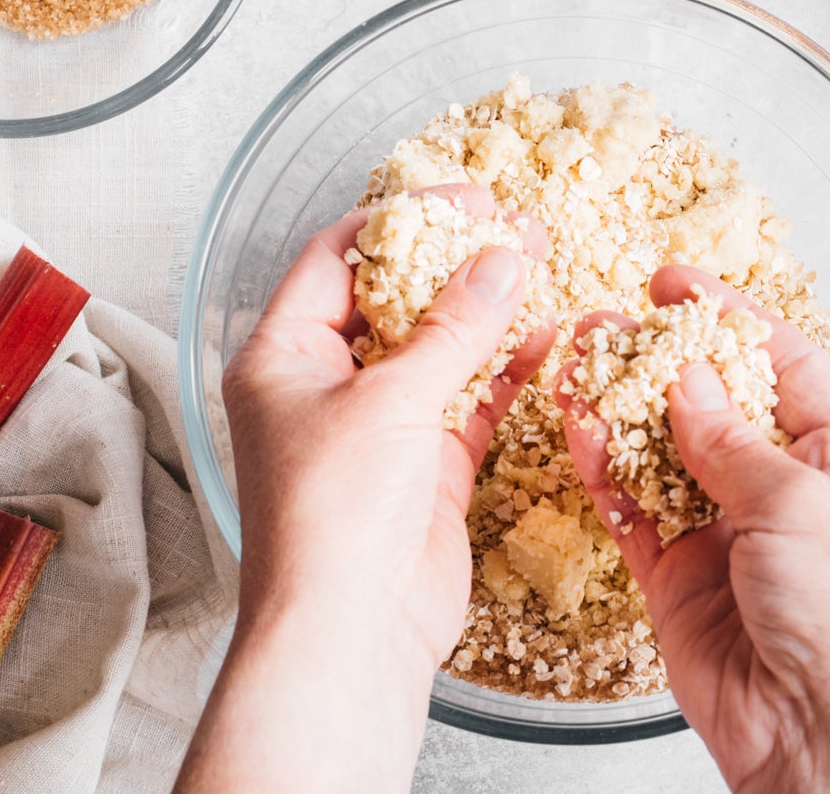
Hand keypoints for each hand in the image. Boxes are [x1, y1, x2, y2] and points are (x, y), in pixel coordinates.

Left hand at [176, 185, 552, 793]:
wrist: (349, 632)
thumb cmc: (335, 515)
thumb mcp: (392, 400)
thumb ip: (454, 325)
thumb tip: (503, 256)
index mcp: (282, 356)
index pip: (338, 259)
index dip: (401, 219)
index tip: (465, 198)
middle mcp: (326, 385)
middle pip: (394, 297)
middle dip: (454, 259)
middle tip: (513, 224)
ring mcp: (379, 426)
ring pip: (438, 346)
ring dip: (486, 308)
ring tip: (541, 261)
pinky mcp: (426, 466)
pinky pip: (470, 400)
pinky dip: (506, 368)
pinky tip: (547, 334)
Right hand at [555, 265, 829, 793]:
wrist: (827, 740)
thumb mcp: (803, 502)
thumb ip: (731, 440)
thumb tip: (686, 380)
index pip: (784, 364)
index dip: (731, 317)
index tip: (677, 284)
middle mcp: (785, 492)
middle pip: (712, 403)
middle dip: (659, 359)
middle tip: (607, 321)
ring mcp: (727, 536)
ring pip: (661, 456)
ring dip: (618, 408)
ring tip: (574, 359)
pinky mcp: (678, 582)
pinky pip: (634, 514)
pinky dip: (604, 472)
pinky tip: (578, 429)